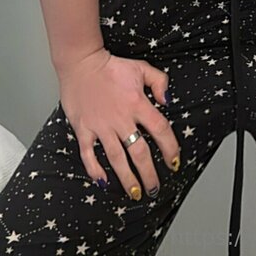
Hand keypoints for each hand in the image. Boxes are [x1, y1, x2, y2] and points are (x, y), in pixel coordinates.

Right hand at [57, 47, 180, 199]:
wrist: (82, 62)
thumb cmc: (111, 66)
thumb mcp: (141, 67)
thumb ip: (159, 81)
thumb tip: (167, 100)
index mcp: (137, 103)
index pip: (160, 130)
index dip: (170, 148)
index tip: (174, 162)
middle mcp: (121, 118)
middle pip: (139, 152)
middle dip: (149, 174)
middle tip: (154, 188)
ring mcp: (101, 125)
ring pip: (116, 158)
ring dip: (127, 178)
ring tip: (135, 192)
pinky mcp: (83, 128)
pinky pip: (88, 154)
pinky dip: (95, 169)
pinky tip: (103, 181)